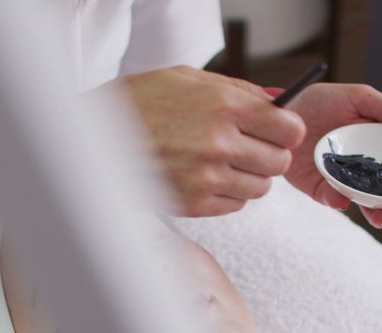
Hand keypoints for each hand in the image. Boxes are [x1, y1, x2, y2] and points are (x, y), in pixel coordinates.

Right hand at [115, 66, 305, 216]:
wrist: (93, 137)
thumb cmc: (138, 103)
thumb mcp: (188, 79)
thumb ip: (239, 91)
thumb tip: (278, 103)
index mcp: (224, 106)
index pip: (288, 129)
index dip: (287, 130)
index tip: (279, 130)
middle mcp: (219, 143)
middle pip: (278, 161)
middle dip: (269, 154)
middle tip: (250, 147)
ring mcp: (207, 176)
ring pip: (260, 187)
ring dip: (249, 176)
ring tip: (222, 162)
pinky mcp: (193, 203)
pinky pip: (235, 204)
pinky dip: (227, 194)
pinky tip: (206, 177)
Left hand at [281, 84, 381, 227]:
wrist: (280, 112)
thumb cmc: (322, 101)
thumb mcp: (361, 100)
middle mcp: (369, 168)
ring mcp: (346, 181)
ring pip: (370, 206)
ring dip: (381, 215)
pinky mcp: (320, 189)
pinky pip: (334, 200)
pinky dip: (339, 201)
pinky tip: (341, 198)